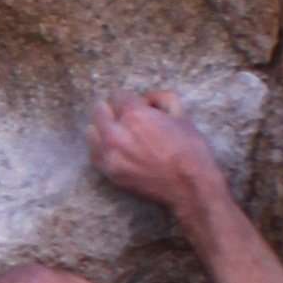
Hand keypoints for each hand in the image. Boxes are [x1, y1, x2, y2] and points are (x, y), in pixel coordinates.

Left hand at [89, 88, 225, 225]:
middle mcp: (116, 133)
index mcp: (134, 115)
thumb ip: (161, 98)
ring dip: (103, 128)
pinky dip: (101, 148)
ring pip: (92, 131)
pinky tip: (115, 149)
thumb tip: (147, 98)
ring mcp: (110, 155)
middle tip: (126, 118)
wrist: (190, 187)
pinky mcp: (109, 172)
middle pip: (99, 110)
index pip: (116, 95)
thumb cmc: (190, 150)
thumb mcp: (182, 114)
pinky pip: (94, 153)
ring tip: (119, 134)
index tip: (137, 106)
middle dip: (113, 110)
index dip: (129, 98)